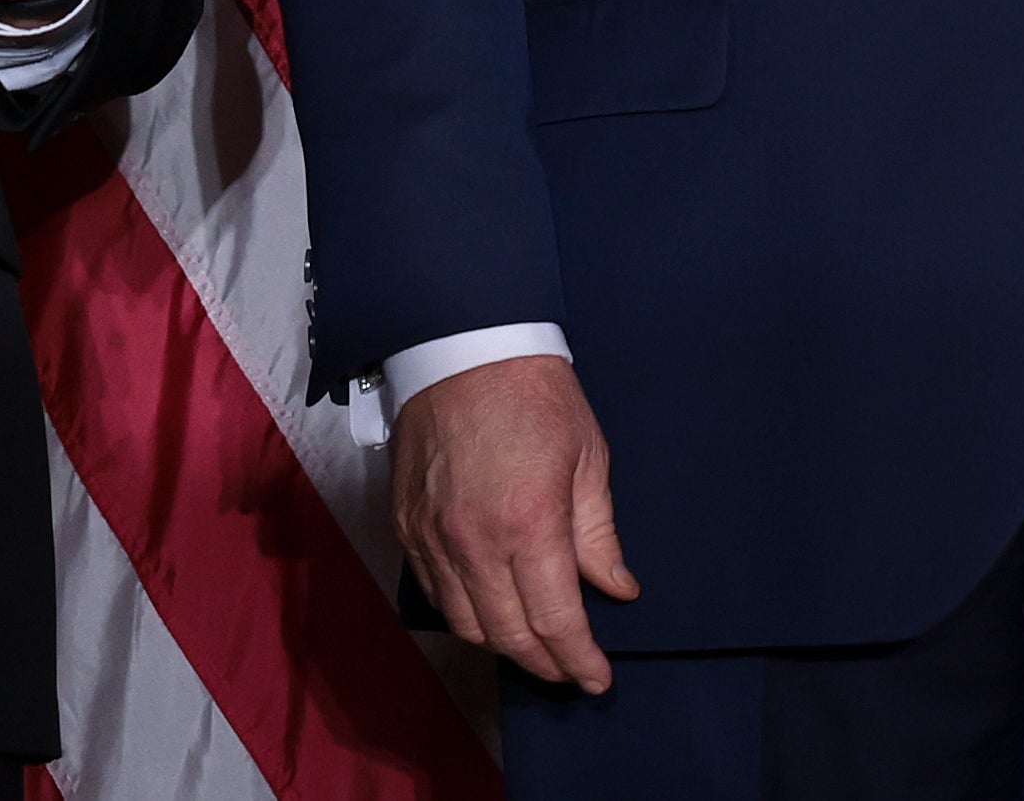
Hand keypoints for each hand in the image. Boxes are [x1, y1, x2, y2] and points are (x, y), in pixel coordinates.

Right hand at [390, 355, 636, 693]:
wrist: (461, 346)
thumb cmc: (532, 395)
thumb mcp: (588, 460)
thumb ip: (599, 536)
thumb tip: (617, 589)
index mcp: (529, 524)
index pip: (556, 621)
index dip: (580, 660)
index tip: (597, 677)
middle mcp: (475, 539)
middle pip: (508, 635)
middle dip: (545, 664)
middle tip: (570, 670)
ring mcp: (433, 534)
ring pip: (465, 622)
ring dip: (502, 645)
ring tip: (531, 645)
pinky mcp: (406, 523)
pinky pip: (432, 591)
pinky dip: (462, 612)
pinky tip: (487, 608)